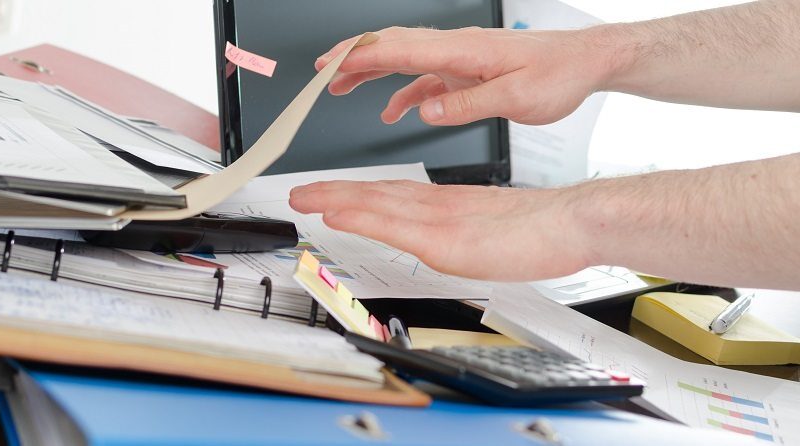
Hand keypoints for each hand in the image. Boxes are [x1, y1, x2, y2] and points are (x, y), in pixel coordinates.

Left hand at [289, 180, 592, 280]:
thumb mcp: (487, 229)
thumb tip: (436, 237)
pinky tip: (338, 215)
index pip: (389, 197)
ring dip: (336, 201)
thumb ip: (458, 230)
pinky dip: (362, 218)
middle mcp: (436, 208)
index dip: (354, 195)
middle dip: (333, 194)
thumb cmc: (539, 230)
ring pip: (376, 206)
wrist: (572, 223)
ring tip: (305, 199)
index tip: (326, 196)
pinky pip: (394, 226)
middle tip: (299, 194)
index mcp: (445, 206)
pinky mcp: (446, 239)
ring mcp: (439, 222)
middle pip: (375, 197)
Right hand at [315, 26, 611, 125]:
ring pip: (402, 58)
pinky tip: (392, 111)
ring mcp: (457, 58)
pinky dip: (401, 92)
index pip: (397, 47)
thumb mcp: (515, 98)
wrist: (585, 61)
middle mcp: (454, 48)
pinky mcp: (465, 71)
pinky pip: (423, 78)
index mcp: (461, 51)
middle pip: (391, 46)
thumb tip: (426, 111)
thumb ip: (466, 106)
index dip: (358, 55)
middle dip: (351, 57)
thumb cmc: (557, 74)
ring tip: (338, 88)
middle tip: (319, 74)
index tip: (328, 65)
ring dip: (369, 72)